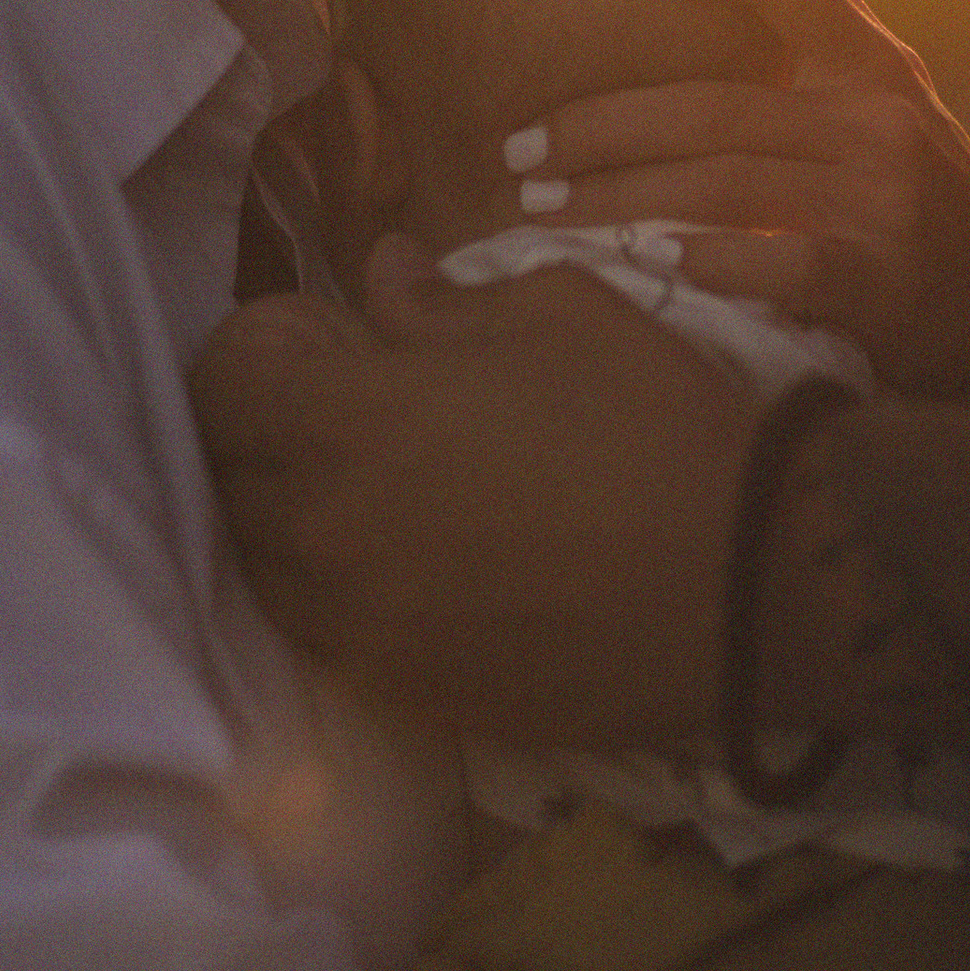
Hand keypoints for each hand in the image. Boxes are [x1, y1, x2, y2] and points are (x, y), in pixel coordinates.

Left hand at [191, 244, 760, 742]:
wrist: (751, 583)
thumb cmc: (653, 421)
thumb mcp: (555, 312)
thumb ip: (439, 300)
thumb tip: (381, 276)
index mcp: (345, 425)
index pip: (218, 382)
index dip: (263, 347)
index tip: (331, 338)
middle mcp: (323, 537)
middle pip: (225, 478)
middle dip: (267, 429)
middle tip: (352, 403)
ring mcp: (359, 630)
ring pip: (267, 567)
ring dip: (297, 515)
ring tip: (384, 486)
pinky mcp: (408, 694)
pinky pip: (332, 634)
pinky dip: (348, 590)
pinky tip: (427, 560)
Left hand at [504, 0, 969, 392]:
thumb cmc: (914, 194)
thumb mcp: (886, 100)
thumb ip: (821, 39)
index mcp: (872, 67)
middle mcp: (879, 121)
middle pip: (715, 106)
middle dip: (599, 127)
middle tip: (516, 148)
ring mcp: (883, 202)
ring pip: (724, 185)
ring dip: (617, 199)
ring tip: (541, 209)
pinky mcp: (881, 282)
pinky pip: (780, 264)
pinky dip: (708, 262)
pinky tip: (647, 263)